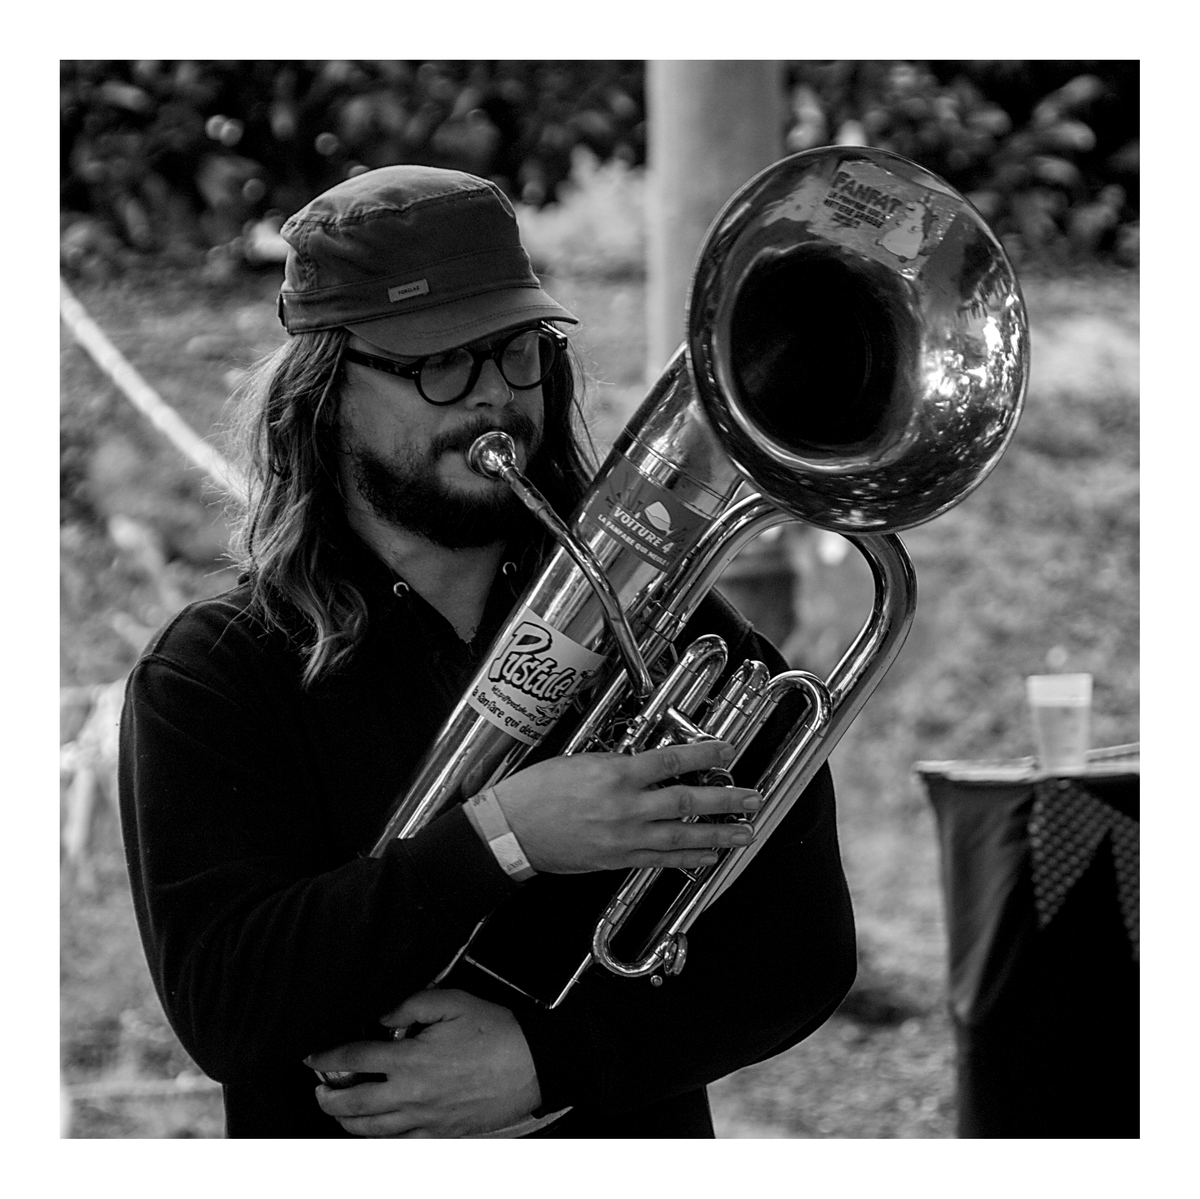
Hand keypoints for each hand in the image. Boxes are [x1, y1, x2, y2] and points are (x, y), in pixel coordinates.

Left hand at [306, 989, 539, 1137]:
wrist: (533, 1065)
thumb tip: (383, 1018)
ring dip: (346, 1122)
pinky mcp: (441, 1134)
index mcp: (411, 1059)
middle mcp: (411, 1095)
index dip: (327, 1059)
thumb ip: (410, 1005)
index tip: (312, 1057)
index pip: (354, 1060)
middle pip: (353, 1105)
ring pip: (372, 1131)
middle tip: (318, 1090)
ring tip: (337, 1112)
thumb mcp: (452, 1002)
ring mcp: (426, 1119)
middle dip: (327, 1099)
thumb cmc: (496, 1031)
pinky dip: (379, 1138)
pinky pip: (400, 1143)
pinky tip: (375, 1129)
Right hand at [492, 739, 761, 873]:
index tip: (728, 750)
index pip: (670, 761)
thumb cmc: (536, 791)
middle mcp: (625, 807)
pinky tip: (709, 856)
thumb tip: (650, 764)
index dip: (704, 754)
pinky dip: (689, 859)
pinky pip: (661, 859)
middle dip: (725, 799)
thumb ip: (618, 764)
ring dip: (718, 834)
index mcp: (614, 774)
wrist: (510, 830)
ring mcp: (623, 837)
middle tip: (753, 798)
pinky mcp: (617, 859)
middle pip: (687, 801)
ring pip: (682, 835)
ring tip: (744, 832)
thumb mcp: (579, 761)